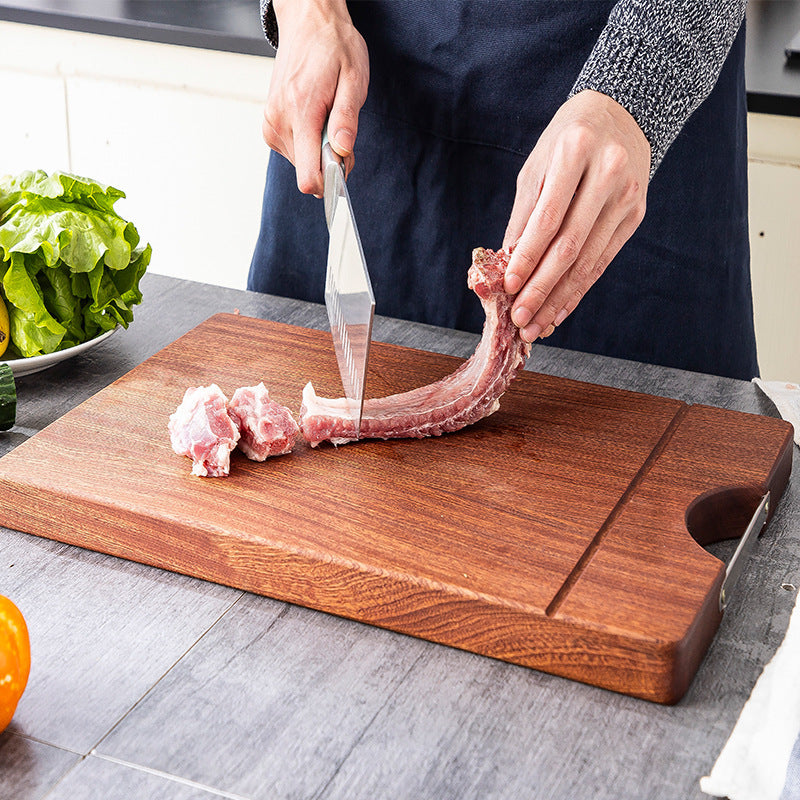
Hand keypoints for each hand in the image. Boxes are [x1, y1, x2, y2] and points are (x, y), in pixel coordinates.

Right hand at [262, 0, 368, 195]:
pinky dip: (309, 144)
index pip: (308, 175)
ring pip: (301, 163)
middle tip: (341, 131)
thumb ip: (347, 119)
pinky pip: (294, 151)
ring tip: (328, 119)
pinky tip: (315, 120)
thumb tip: (342, 151)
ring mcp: (271, 123)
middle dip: (330, 162)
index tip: (344, 167)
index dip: (330, 182)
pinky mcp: (269, 125)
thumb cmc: (334, 47)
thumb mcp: (353, 79)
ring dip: (319, 152)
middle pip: (308, 172)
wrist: (308, 22)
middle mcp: (279, 121)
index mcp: (300, 111)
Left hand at [502, 90, 650, 341]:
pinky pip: (603, 260)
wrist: (623, 113)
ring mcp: (627, 196)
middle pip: (570, 245)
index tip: (510, 287)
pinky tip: (561, 309)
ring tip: (537, 323)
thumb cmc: (567, 140)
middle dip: (542, 287)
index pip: (548, 217)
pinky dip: (579, 289)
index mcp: (575, 152)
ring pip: (589, 259)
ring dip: (560, 298)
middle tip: (521, 318)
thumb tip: (505, 266)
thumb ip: (524, 215)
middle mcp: (607, 173)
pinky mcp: (636, 215)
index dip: (528, 257)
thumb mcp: (537, 164)